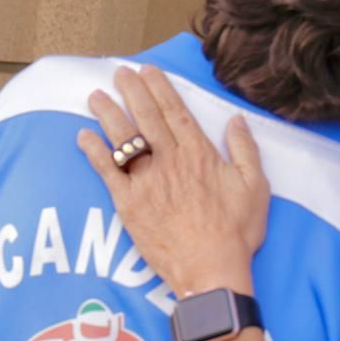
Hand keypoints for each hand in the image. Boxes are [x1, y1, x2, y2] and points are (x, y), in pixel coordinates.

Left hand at [77, 64, 268, 296]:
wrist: (210, 269)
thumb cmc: (235, 232)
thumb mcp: (255, 186)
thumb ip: (245, 149)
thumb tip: (236, 120)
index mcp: (198, 153)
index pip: (175, 111)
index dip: (159, 88)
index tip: (148, 71)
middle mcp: (169, 161)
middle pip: (146, 117)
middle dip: (131, 91)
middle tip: (120, 74)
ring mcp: (146, 181)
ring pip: (123, 138)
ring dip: (108, 114)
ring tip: (96, 96)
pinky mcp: (129, 203)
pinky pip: (107, 171)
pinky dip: (94, 152)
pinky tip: (83, 136)